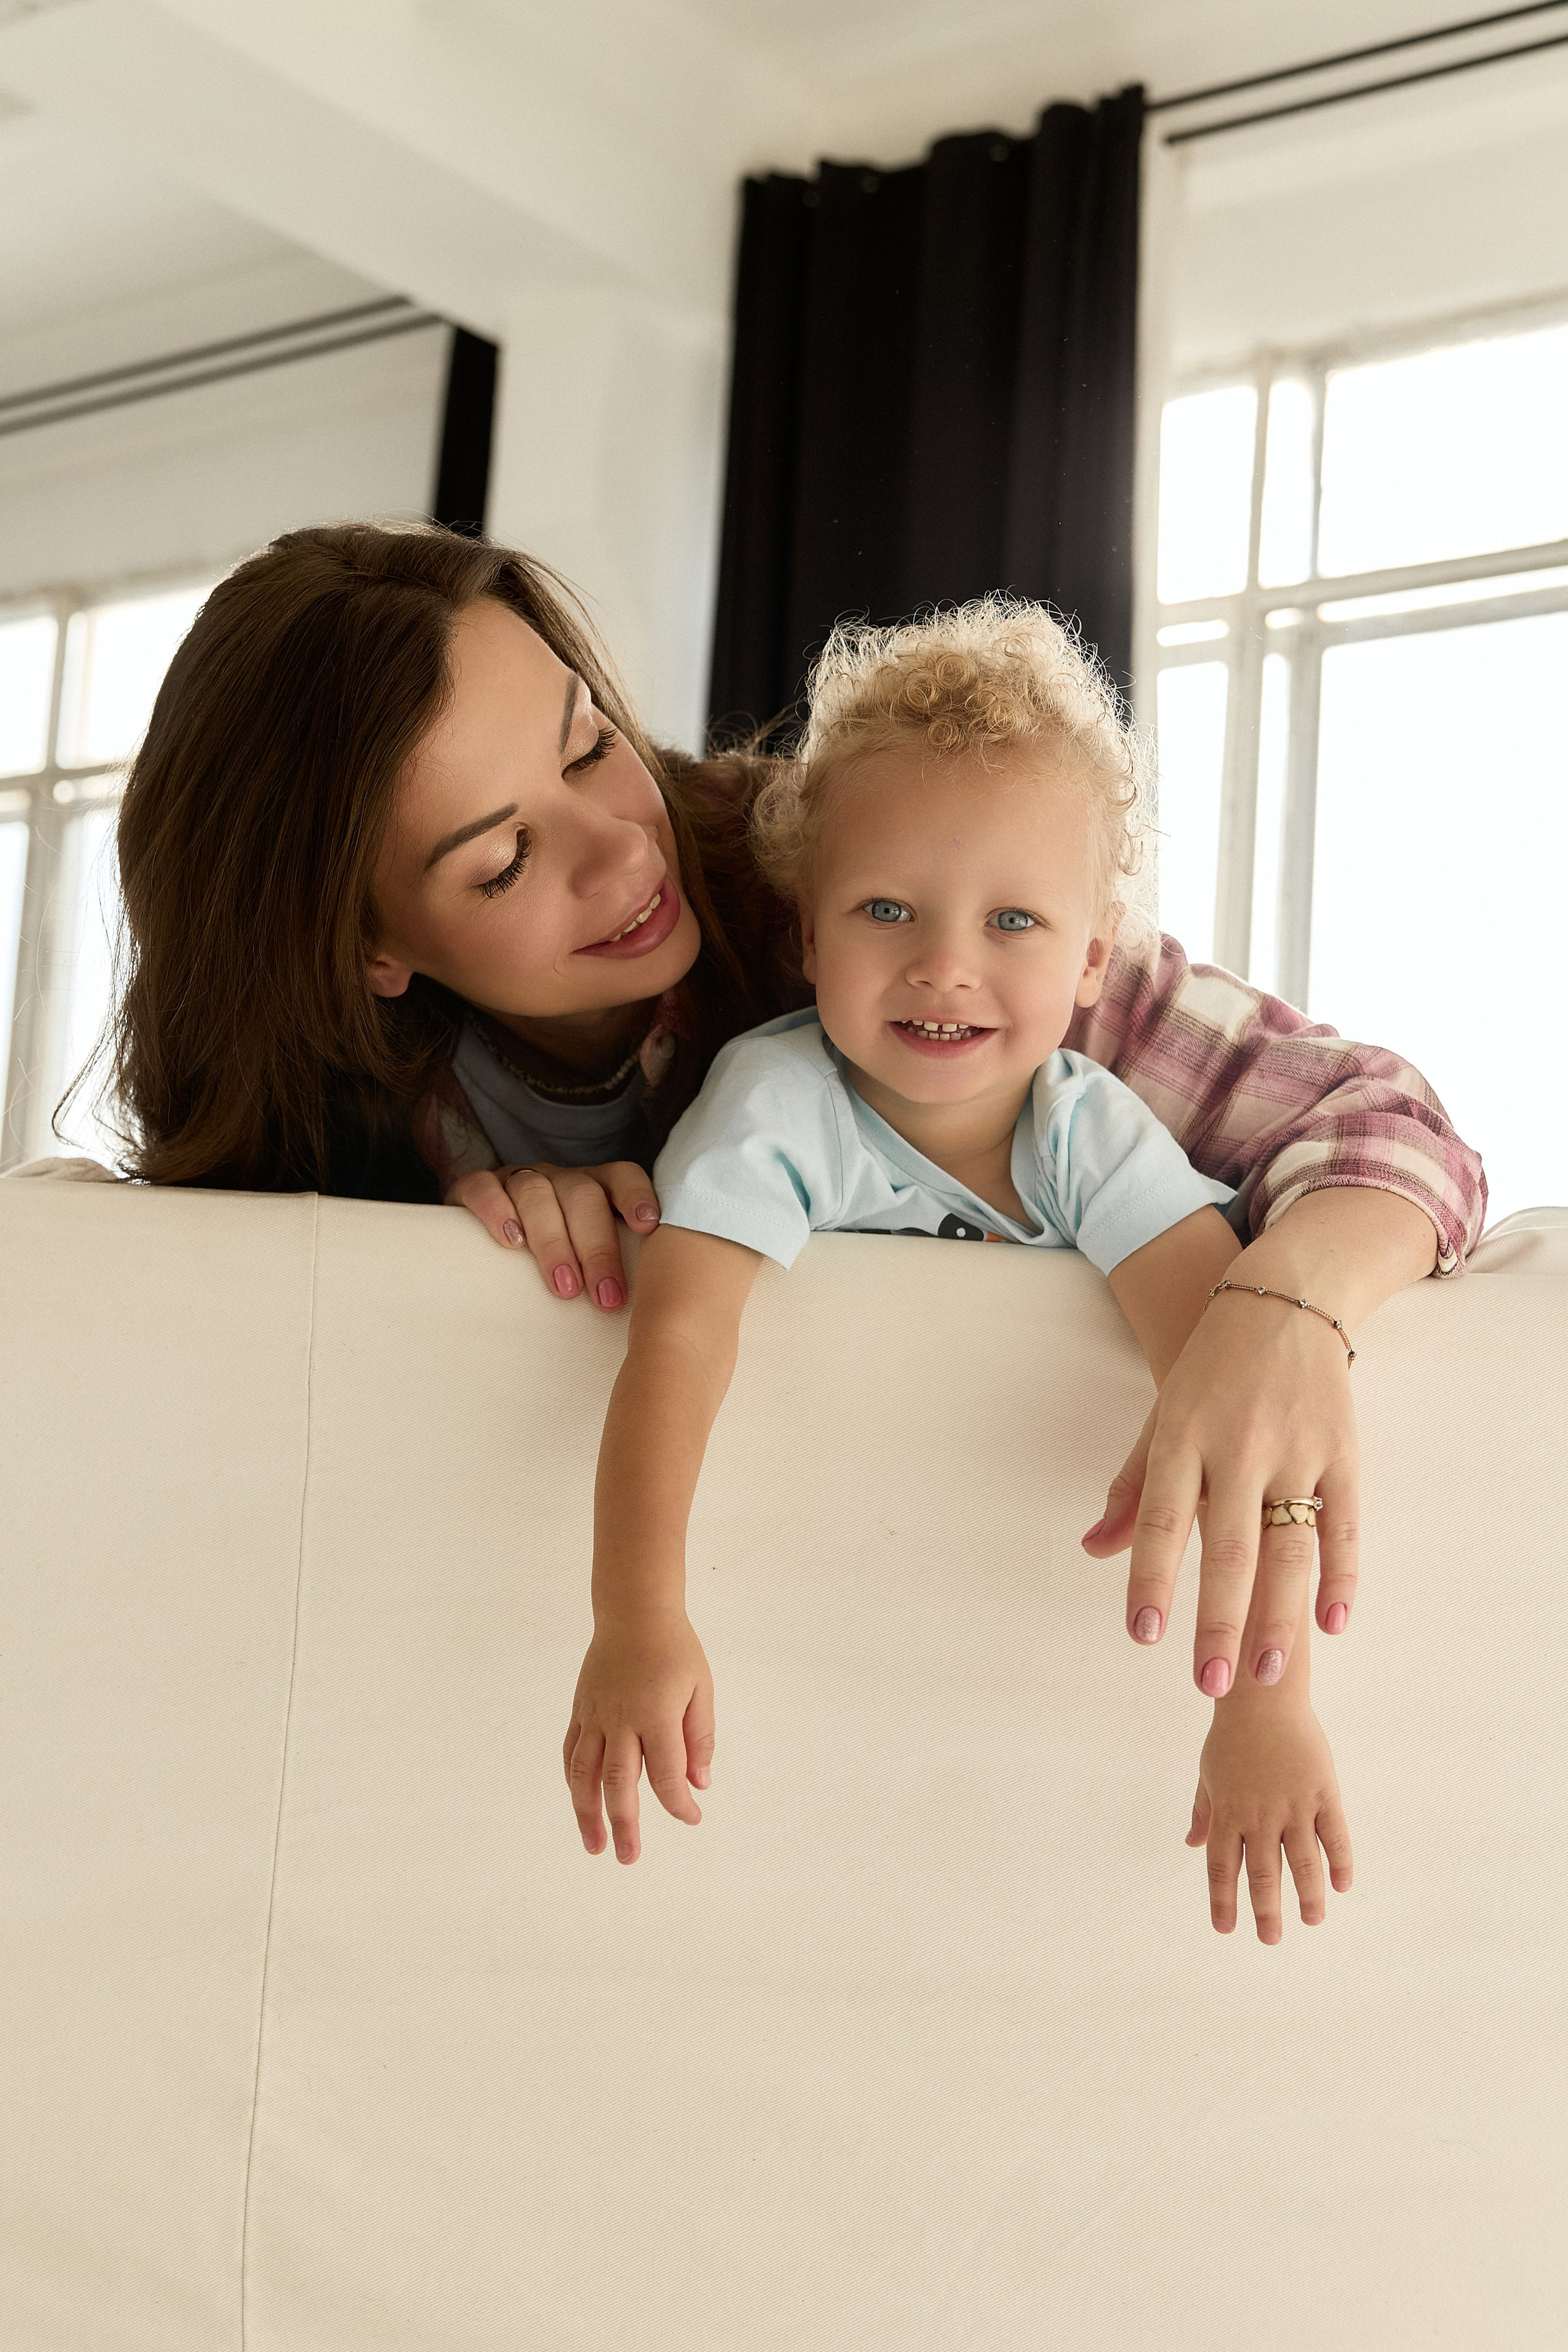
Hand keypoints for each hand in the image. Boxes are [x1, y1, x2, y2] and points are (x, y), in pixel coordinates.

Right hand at [446, 1160, 658, 1308]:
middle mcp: (559, 1180)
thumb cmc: (557, 1262)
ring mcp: (517, 1180)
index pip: (622, 1176)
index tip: (648, 1227)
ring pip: (536, 1192)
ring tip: (564, 1287)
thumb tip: (654, 1316)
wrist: (481, 1248)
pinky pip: (484, 1187)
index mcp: (594, 1188)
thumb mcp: (589, 1262)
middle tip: (606, 1298)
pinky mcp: (474, 1187)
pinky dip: (497, 1211)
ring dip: (553, 1241)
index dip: (636, 1196)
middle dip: (597, 1248)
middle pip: (582, 1195)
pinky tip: (510, 1242)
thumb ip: (618, 1273)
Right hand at [563, 1611, 714, 1863]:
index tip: (692, 1818)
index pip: (665, 1774)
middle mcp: (621, 1720)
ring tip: (594, 1845)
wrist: (634, 1612)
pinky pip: (571, 1752)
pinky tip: (580, 1803)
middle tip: (629, 1858)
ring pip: (584, 1774)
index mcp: (656, 1715)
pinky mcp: (580, 1710)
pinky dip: (574, 1782)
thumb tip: (699, 1784)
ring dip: (587, 1813)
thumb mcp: (701, 1689)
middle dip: (624, 1824)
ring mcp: (595, 1716)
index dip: (678, 1803)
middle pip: (619, 1782)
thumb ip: (700, 1738)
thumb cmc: (675, 1650)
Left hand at [1083, 1300, 1356, 1694]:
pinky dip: (1340, 1577)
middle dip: (1219, 1621)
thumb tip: (1094, 1550)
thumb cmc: (1210, 1371)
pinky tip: (1331, 1624)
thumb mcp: (1162, 1416)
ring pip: (1289, 1547)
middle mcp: (1239, 1445)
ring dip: (1279, 1616)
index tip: (1144, 1635)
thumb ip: (1133, 1487)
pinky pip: (1344, 1525)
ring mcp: (1297, 1450)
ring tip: (1266, 1675)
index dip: (1152, 1578)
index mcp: (1183, 1436)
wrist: (1284, 1300)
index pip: (1163, 1519)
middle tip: (1209, 1684)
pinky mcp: (1343, 1452)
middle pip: (1228, 1547)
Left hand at [1187, 1696, 1352, 1941]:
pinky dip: (1339, 1862)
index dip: (1222, 1900)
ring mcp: (1293, 1804)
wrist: (1263, 1698)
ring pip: (1302, 1862)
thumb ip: (1204, 1811)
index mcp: (1228, 1812)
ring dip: (1307, 1895)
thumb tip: (1191, 1843)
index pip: (1221, 1867)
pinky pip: (1334, 1835)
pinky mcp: (1323, 1791)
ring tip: (1311, 1920)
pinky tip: (1342, 1886)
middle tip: (1270, 1939)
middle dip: (1266, 1910)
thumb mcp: (1208, 1773)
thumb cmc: (1232, 1736)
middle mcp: (1259, 1815)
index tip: (1225, 1929)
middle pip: (1262, 1873)